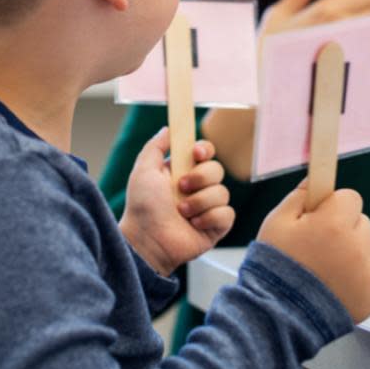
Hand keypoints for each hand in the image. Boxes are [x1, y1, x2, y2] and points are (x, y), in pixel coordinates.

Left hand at [120, 128, 234, 276]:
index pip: (205, 152)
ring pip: (222, 192)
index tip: (196, 154)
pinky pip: (227, 214)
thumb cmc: (142, 207)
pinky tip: (193, 224)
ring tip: (181, 212)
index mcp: (183, 171)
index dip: (205, 150)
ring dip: (199, 201)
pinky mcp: (216, 226)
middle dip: (200, 177)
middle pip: (217, 169)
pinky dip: (209, 218)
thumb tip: (168, 128)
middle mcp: (198, 188)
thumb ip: (155, 146)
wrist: (146, 240)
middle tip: (181, 187)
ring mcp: (208, 207)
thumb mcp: (143, 170)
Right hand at [200, 0, 369, 181]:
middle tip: (352, 29)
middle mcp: (346, 30)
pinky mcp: (360, 77)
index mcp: (326, 10)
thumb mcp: (276, 17)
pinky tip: (356, 66)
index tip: (349, 9)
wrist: (262, 97)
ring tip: (355, 47)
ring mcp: (356, 55)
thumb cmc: (265, 54)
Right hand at [257, 182, 369, 322]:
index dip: (333, 206)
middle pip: (361, 221)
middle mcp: (358, 246)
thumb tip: (315, 181)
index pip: (350, 197)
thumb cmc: (276, 266)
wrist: (280, 314)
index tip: (320, 217)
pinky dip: (367, 274)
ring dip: (359, 250)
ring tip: (332, 266)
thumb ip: (299, 196)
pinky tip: (343, 281)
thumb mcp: (276, 221)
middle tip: (320, 245)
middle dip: (344, 228)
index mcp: (334, 223)